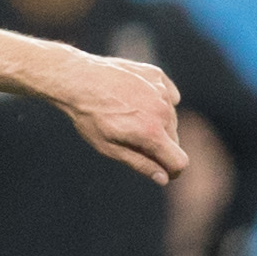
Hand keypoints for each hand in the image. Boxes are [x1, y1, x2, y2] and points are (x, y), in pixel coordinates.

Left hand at [49, 50, 187, 185]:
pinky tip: (136, 100)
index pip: (179, 161)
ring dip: (157, 122)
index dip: (172, 170)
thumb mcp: (109, 147)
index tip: (164, 172)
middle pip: (174, 140)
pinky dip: (158, 101)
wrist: (76, 79)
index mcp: (151, 132)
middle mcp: (162, 111)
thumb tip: (164, 178)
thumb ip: (140, 163)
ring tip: (128, 117)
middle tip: (131, 139)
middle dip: (159, 145)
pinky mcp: (158, 76)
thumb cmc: (89, 117)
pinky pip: (168, 96)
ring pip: (171, 117)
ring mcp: (162, 91)